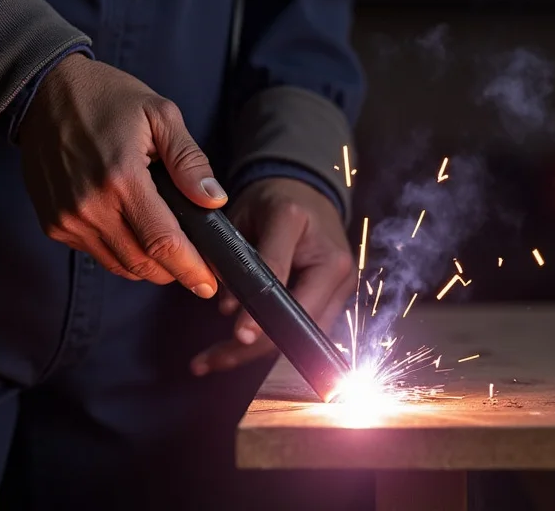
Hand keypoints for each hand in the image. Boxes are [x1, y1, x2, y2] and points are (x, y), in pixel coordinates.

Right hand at [18, 53, 225, 295]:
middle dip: (175, 272)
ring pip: (121, 266)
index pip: (163, 242)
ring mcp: (68, 219)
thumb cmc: (107, 99)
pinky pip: (98, 255)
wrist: (42, 92)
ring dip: (149, 265)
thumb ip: (189, 161)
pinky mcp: (54, 224)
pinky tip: (134, 231)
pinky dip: (122, 252)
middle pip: (143, 264)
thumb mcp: (160, 115)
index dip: (191, 269)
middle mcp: (91, 206)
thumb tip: (214, 201)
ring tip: (168, 247)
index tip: (210, 284)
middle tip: (196, 266)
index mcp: (122, 178)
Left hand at [190, 178, 354, 374]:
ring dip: (262, 351)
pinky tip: (244, 351)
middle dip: (255, 345)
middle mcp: (332, 257)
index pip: (277, 275)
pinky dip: (277, 341)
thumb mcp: (240, 218)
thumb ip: (232, 259)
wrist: (308, 193)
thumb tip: (227, 309)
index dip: (257, 308)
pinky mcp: (342, 297)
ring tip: (216, 360)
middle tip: (210, 361)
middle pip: (298, 316)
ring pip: (304, 332)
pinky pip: (308, 328)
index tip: (238, 336)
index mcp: (297, 222)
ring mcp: (344, 281)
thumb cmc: (268, 202)